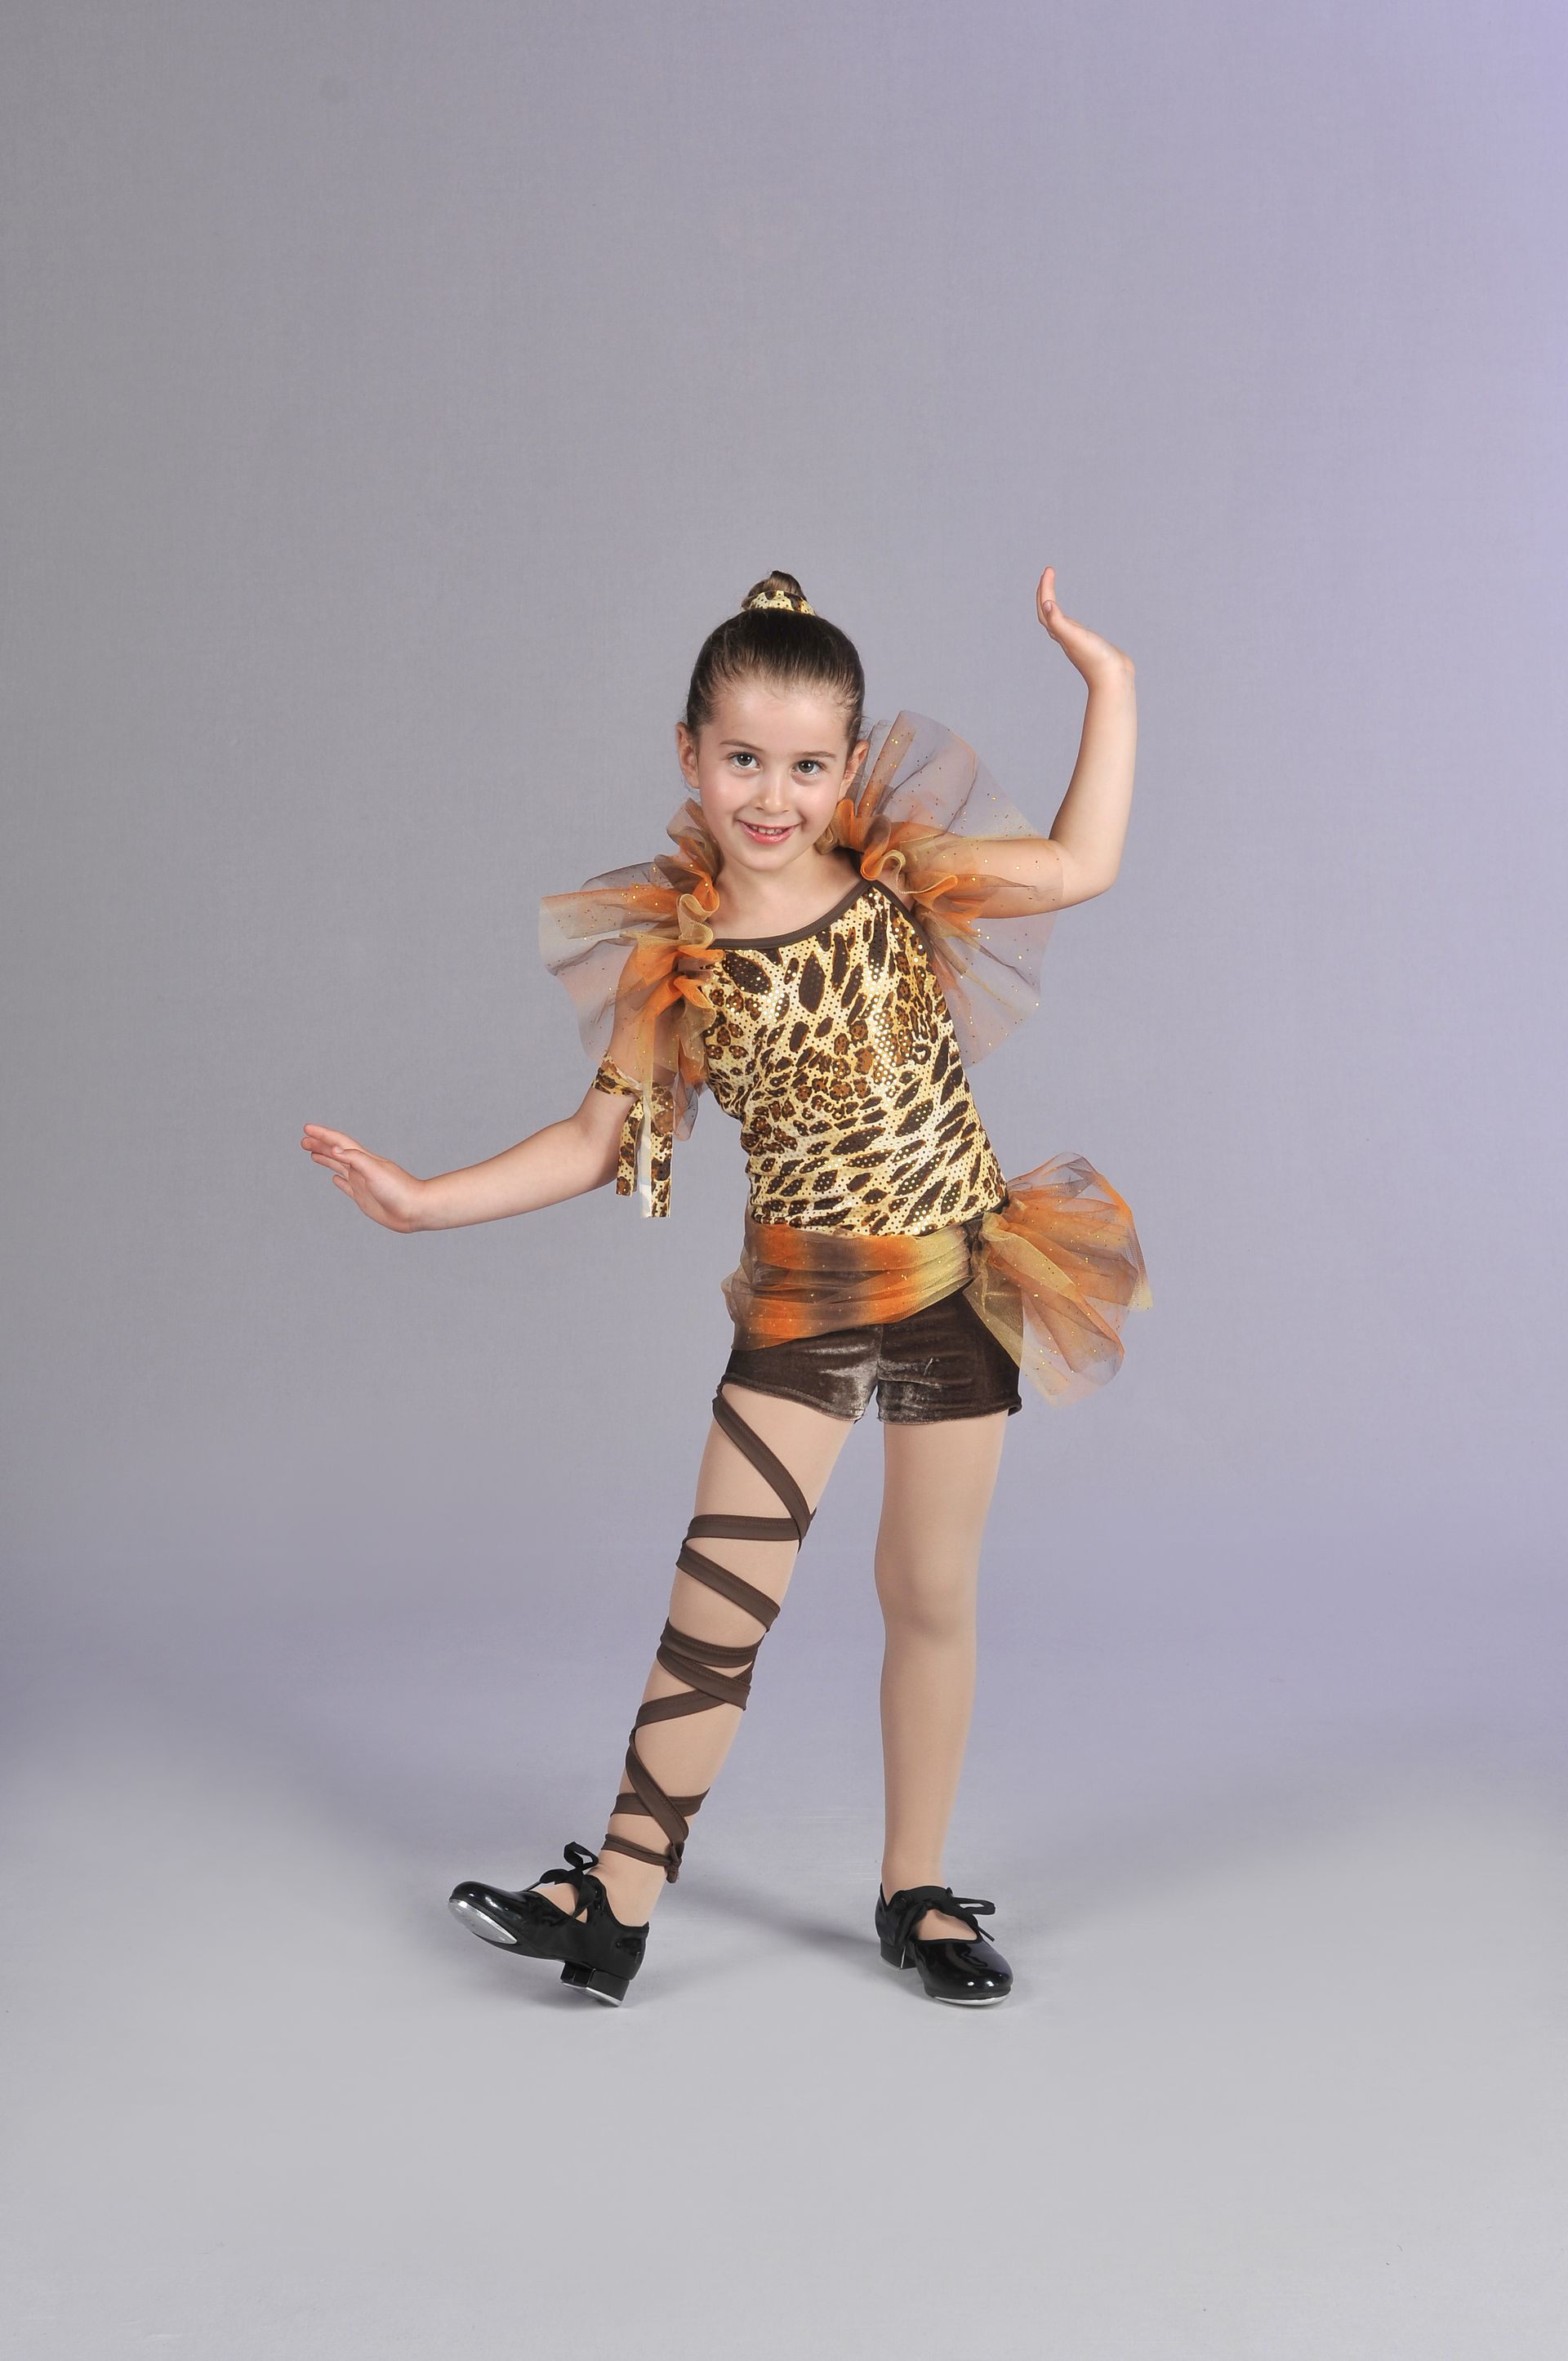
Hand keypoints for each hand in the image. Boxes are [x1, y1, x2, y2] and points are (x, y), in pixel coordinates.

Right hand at [300, 1124, 425, 1231]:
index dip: (322, 1135)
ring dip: (326, 1159)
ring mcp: (362, 1183)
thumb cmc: (399, 1189)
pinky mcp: (363, 1197)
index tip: (307, 1129)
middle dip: (320, 1145)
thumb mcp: (375, 1170)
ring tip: (312, 1154)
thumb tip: (335, 1149)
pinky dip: (338, 1181)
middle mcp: (361, 1169)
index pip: (339, 1142)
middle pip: (336, 1152)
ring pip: (339, 1167)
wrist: (415, 1210)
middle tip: (303, 1141)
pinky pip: (347, 1186)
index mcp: (363, 1159)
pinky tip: (334, 1178)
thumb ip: (355, 1159)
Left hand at [1035, 566, 1133, 682]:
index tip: (1049, 569)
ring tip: (1052, 590)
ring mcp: (1075, 641)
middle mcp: (1064, 636)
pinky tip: (1070, 619)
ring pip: (1057, 619)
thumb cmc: (1095, 658)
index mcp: (1059, 633)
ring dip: (1052, 603)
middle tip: (1048, 572)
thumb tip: (1046, 604)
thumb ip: (1059, 621)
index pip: (1045, 606)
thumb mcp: (1075, 636)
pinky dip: (1066, 617)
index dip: (1045, 587)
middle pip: (1047, 611)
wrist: (1113, 678)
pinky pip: (1071, 626)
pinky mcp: (1087, 644)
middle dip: (1045, 591)